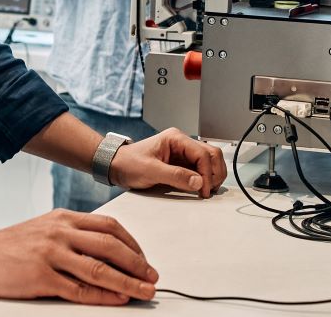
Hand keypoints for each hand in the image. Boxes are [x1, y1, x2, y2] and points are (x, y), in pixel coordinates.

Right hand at [0, 210, 158, 304]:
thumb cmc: (9, 245)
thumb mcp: (44, 229)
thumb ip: (72, 235)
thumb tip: (107, 250)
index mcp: (63, 218)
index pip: (109, 226)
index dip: (133, 244)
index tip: (144, 259)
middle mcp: (60, 232)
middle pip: (111, 246)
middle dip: (137, 263)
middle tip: (152, 276)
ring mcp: (50, 254)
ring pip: (100, 268)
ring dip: (128, 282)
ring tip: (144, 291)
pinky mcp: (41, 277)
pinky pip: (79, 288)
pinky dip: (103, 295)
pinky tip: (117, 299)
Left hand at [109, 128, 226, 197]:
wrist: (116, 166)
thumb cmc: (128, 163)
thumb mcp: (150, 171)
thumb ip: (175, 175)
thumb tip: (198, 181)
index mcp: (175, 138)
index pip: (202, 153)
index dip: (207, 173)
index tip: (204, 190)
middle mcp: (182, 143)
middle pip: (211, 154)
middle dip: (214, 172)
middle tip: (209, 190)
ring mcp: (182, 153)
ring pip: (209, 160)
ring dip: (212, 175)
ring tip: (206, 190)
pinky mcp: (181, 163)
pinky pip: (200, 169)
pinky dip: (204, 178)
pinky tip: (200, 188)